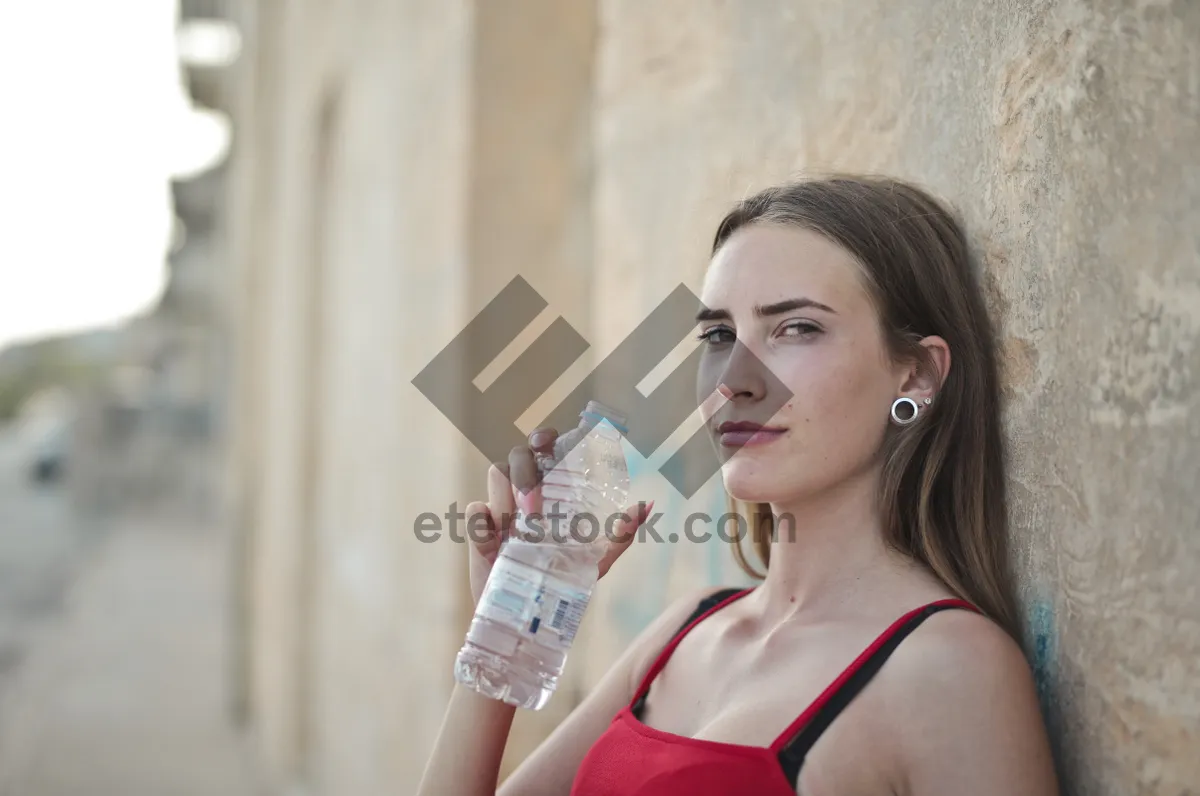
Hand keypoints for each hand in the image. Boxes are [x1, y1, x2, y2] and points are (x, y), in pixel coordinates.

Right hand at [463, 427, 650, 606]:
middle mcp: (523, 493)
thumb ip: (619, 534)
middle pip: (516, 457)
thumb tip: (645, 506)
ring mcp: (499, 510)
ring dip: (505, 496)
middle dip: (523, 471)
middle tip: (533, 502)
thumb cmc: (562, 579)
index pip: (543, 450)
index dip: (542, 438)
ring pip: (495, 476)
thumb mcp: (595, 560)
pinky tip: (494, 541)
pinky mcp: (479, 532)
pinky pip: (474, 512)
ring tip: (522, 529)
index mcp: (550, 491)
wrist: (529, 617)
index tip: (545, 442)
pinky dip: (482, 521)